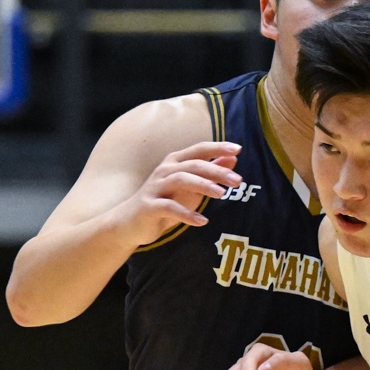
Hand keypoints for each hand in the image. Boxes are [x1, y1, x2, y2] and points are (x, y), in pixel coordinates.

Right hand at [122, 140, 240, 246]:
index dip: (217, 147)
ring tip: (222, 194)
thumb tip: (234, 159)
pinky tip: (202, 221)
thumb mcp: (191, 186)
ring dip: (203, 186)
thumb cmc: (166, 201)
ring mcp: (155, 187)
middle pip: (193, 165)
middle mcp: (164, 171)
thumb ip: (210, 172)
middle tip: (238, 180)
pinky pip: (169, 207)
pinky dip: (187, 213)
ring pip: (181, 180)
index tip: (238, 148)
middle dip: (216, 170)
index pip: (199, 150)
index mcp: (175, 162)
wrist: (131, 222)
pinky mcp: (149, 206)